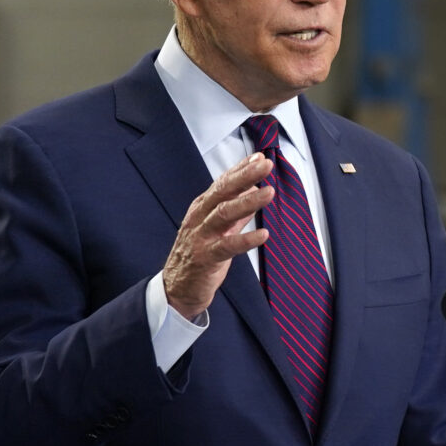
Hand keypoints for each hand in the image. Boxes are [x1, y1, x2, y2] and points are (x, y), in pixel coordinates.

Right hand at [162, 154, 272, 320]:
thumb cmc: (199, 254)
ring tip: (269, 193)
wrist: (177, 288)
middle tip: (265, 164)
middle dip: (245, 176)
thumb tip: (254, 190)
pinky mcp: (206, 257)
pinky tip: (264, 235)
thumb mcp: (218, 228)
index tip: (260, 157)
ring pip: (224, 214)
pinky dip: (246, 240)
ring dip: (248, 202)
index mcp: (203, 208)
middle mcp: (200, 218)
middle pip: (222, 192)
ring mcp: (201, 237)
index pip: (223, 183)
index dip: (241, 169)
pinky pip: (227, 246)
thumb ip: (236, 211)